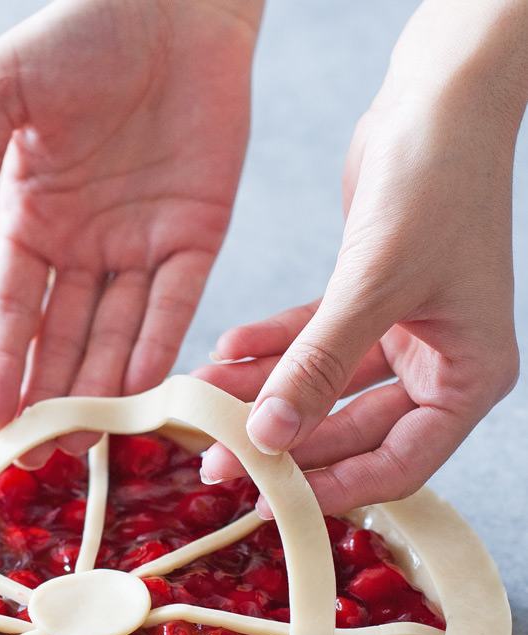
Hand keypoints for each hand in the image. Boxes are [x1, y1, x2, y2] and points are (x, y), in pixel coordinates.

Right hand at [0, 0, 262, 453]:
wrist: (172, 3)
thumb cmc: (79, 33)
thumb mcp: (2, 91)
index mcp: (33, 220)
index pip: (14, 310)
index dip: (4, 365)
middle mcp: (85, 247)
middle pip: (65, 338)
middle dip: (53, 397)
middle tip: (42, 454)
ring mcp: (141, 247)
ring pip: (117, 334)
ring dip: (102, 388)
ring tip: (87, 440)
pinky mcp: (196, 239)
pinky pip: (174, 303)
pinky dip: (158, 345)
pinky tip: (140, 391)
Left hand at [197, 0, 525, 514]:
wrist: (439, 97)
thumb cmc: (439, 181)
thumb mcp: (377, 285)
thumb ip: (320, 366)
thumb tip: (270, 438)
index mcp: (468, 378)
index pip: (400, 464)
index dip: (334, 487)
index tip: (272, 500)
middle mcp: (439, 365)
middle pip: (351, 431)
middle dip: (283, 443)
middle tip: (217, 461)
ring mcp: (403, 335)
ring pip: (323, 386)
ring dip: (264, 393)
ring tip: (203, 401)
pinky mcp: (368, 301)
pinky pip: (312, 339)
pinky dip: (272, 346)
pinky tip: (227, 350)